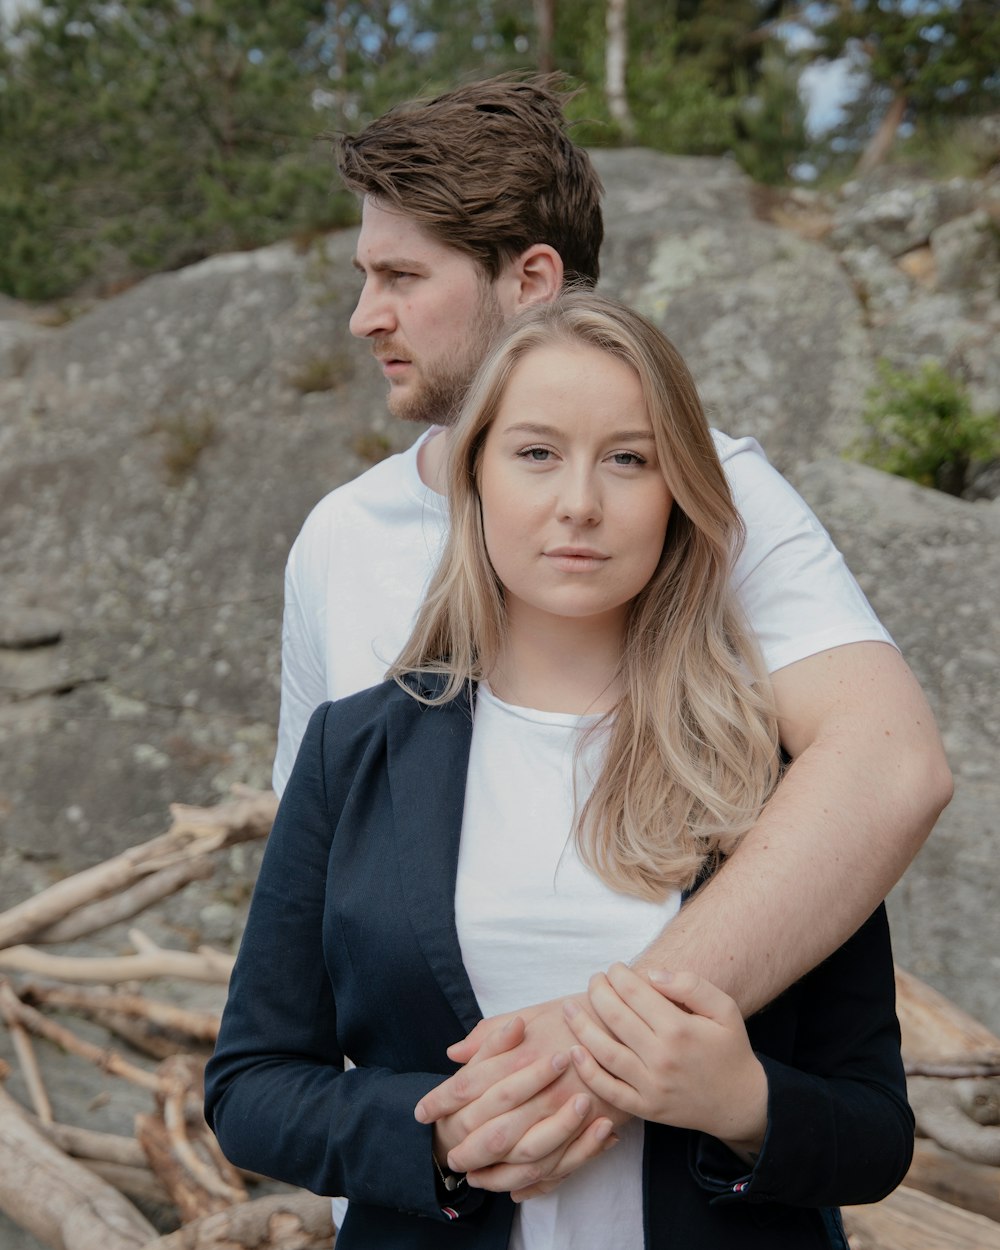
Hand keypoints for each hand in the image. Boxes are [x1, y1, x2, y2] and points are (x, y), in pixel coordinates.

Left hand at [416, 996, 628, 1190]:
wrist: (633, 1020)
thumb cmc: (578, 1013)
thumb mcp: (533, 1013)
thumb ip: (491, 1035)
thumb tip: (454, 1052)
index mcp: (521, 1058)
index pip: (469, 1085)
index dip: (442, 1101)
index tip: (421, 1112)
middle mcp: (542, 1091)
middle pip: (492, 1130)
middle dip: (466, 1147)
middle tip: (449, 1158)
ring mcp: (568, 1114)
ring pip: (523, 1157)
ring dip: (496, 1172)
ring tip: (476, 1177)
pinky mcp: (592, 1129)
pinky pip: (559, 1167)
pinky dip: (535, 1183)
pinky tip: (517, 1188)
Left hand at [564, 964, 767, 1155]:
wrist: (739, 1102)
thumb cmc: (729, 1049)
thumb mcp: (724, 1008)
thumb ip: (690, 985)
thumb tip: (651, 975)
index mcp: (680, 1029)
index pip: (634, 993)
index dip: (618, 976)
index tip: (614, 968)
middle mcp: (662, 1058)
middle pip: (615, 1017)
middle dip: (598, 992)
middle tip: (594, 980)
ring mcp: (651, 1086)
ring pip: (605, 1052)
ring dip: (582, 1027)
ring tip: (570, 1008)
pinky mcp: (645, 1108)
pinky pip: (609, 1090)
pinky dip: (588, 1072)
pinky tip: (574, 1052)